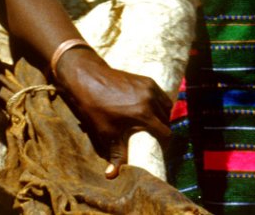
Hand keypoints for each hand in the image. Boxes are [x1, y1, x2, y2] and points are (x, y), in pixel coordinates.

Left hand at [53, 47, 171, 178]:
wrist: (87, 78)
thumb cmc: (94, 106)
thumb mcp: (104, 132)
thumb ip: (114, 154)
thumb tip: (112, 176)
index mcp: (144, 114)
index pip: (167, 134)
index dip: (165, 145)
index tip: (159, 149)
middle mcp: (151, 99)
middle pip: (168, 121)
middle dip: (163, 130)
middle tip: (155, 138)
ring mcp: (149, 87)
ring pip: (166, 107)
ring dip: (163, 116)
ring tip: (153, 125)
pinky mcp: (146, 80)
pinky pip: (160, 95)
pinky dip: (159, 103)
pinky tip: (150, 110)